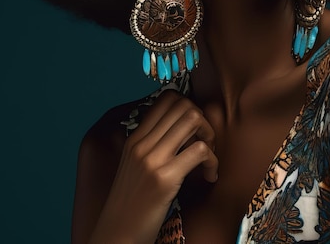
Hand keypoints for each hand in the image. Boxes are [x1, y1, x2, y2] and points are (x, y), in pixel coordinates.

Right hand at [88, 89, 218, 243]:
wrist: (116, 237)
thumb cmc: (131, 204)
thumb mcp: (135, 167)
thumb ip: (153, 145)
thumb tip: (184, 129)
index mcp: (135, 139)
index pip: (166, 99)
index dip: (188, 107)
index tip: (193, 130)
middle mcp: (142, 144)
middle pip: (183, 105)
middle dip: (203, 120)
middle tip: (205, 143)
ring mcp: (152, 160)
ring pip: (193, 119)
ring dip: (210, 136)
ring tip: (208, 158)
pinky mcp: (165, 179)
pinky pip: (200, 150)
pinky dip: (213, 161)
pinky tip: (209, 176)